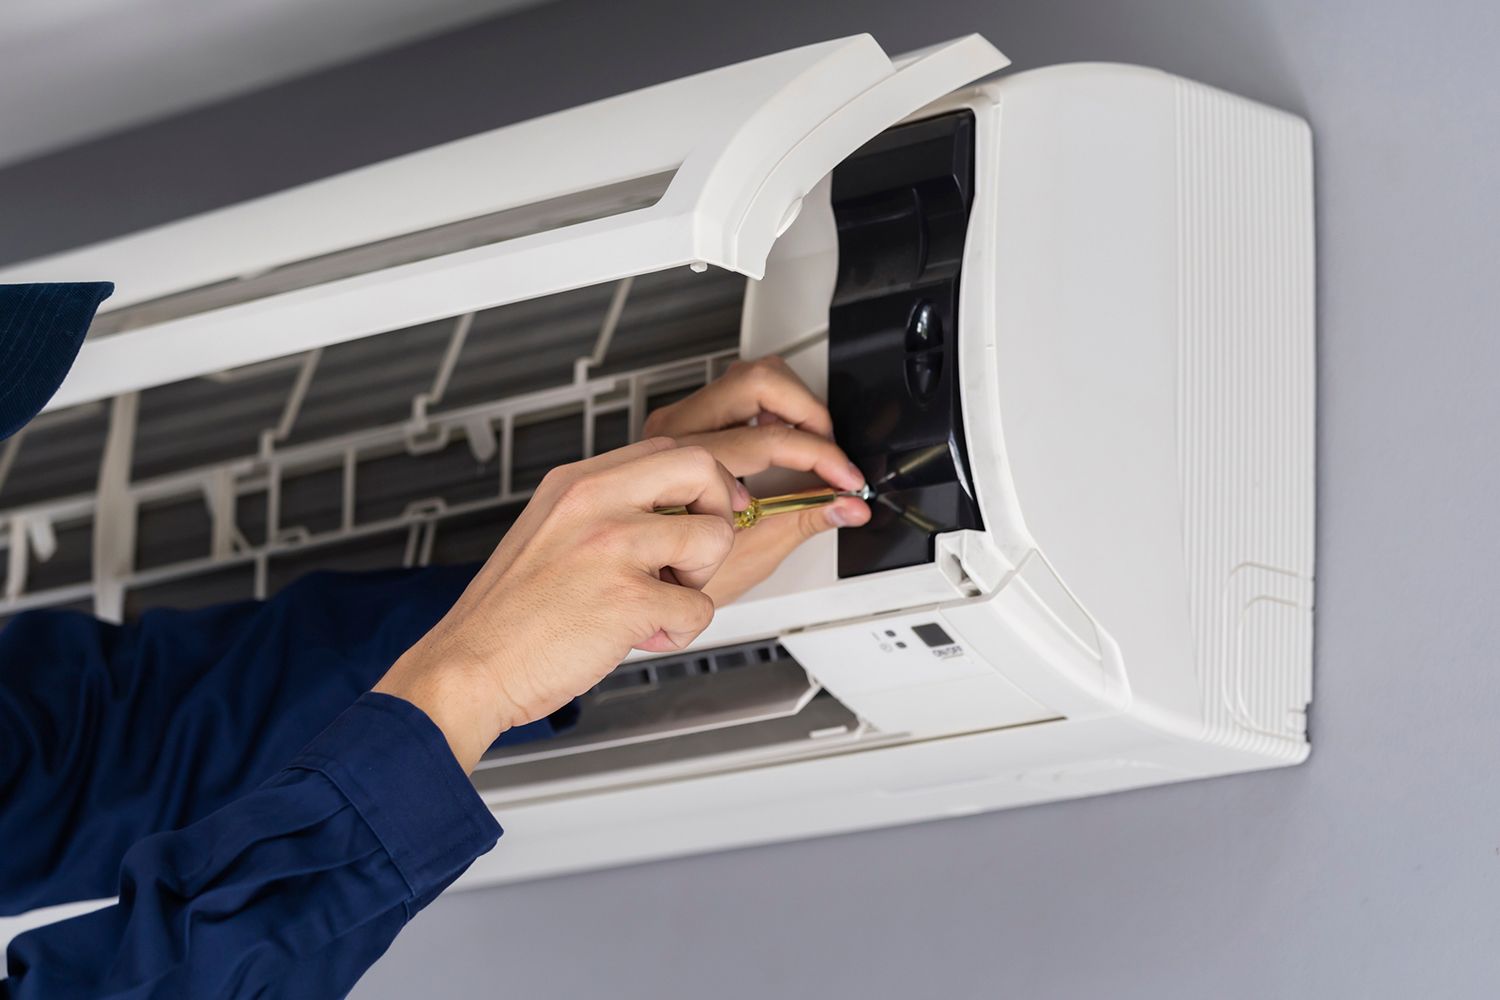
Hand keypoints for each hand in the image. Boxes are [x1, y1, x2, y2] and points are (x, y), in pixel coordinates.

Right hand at [374, 438, 743, 770]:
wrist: (468, 667)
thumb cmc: (508, 615)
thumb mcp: (550, 532)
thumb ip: (603, 512)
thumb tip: (670, 512)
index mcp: (576, 483)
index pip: (667, 449)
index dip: (703, 481)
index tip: (710, 509)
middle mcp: (595, 503)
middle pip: (701, 467)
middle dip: (719, 511)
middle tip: (696, 553)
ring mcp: (612, 546)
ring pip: (713, 537)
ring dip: (699, 579)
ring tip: (657, 601)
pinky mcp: (628, 598)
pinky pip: (698, 609)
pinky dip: (678, 632)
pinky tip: (638, 636)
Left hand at [642, 356, 870, 604]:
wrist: (644, 573)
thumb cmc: (679, 571)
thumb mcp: (749, 554)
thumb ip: (805, 518)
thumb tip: (848, 506)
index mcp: (685, 465)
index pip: (768, 440)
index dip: (821, 456)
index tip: (845, 478)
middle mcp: (676, 431)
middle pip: (757, 381)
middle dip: (808, 411)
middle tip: (829, 450)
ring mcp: (680, 421)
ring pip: (749, 374)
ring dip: (793, 403)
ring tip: (811, 443)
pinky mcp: (687, 420)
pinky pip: (737, 389)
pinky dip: (774, 407)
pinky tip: (785, 438)